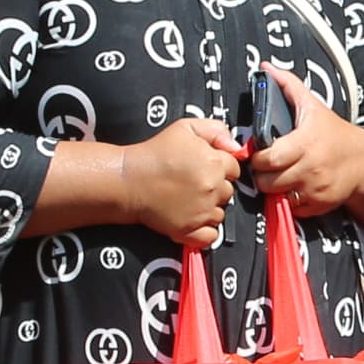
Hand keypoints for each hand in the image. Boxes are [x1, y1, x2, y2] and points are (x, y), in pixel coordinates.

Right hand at [119, 117, 243, 246]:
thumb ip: (216, 130)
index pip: (234, 168)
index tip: (207, 168)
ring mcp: (202, 211)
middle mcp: (212, 188)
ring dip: (210, 208)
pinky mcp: (189, 229)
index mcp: (214, 162)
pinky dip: (205, 230)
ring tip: (190, 199)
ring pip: (220, 213)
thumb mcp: (186, 127)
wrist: (129, 179)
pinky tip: (193, 218)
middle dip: (216, 187)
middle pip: (229, 191)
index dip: (221, 167)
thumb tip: (235, 146)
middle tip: (195, 183)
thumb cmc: (155, 153)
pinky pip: (211, 236)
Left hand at [245, 64, 363, 218]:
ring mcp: (314, 189)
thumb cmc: (334, 132)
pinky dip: (287, 199)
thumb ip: (289, 86)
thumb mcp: (313, 106)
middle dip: (261, 174)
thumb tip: (266, 68)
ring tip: (277, 176)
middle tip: (265, 166)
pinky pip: (291, 207)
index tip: (260, 152)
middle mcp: (310, 168)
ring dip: (273, 187)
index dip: (258, 156)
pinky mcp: (318, 205)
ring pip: (276, 196)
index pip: (268, 157)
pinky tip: (292, 186)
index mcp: (305, 143)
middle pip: (267, 180)